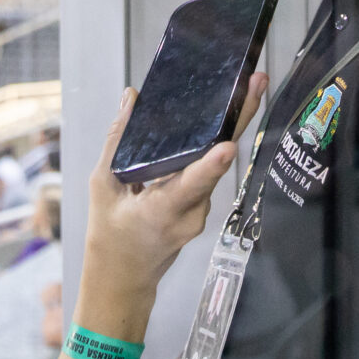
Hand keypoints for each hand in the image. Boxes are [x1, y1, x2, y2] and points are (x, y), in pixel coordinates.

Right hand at [81, 78, 258, 305]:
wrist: (124, 277)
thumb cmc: (109, 233)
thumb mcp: (102, 187)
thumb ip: (117, 141)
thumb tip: (132, 97)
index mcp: (161, 211)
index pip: (191, 187)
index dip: (211, 167)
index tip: (228, 146)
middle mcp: (191, 212)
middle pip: (218, 162)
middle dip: (240, 120)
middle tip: (256, 82)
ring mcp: (202, 210)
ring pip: (218, 165)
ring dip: (230, 126)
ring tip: (242, 86)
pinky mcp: (204, 205)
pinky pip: (211, 171)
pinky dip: (214, 145)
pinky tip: (217, 116)